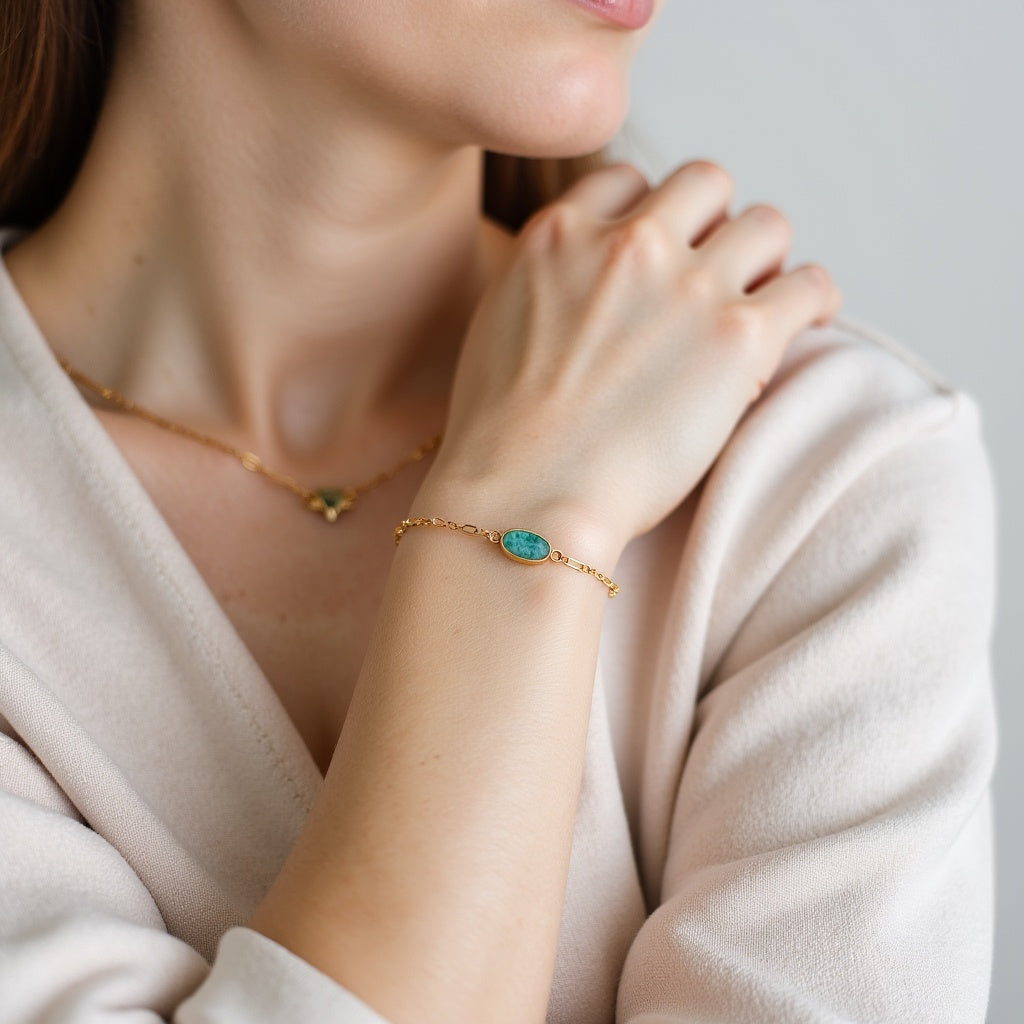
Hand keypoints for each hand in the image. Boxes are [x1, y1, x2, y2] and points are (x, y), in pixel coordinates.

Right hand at [423, 160, 840, 554]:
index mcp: (559, 236)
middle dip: (715, 223)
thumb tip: (574, 299)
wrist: (526, 495)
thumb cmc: (500, 440)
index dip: (653, 214)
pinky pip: (809, 285)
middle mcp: (626, 243)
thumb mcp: (494, 329)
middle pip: (704, 185)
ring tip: (764, 300)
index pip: (628, 182)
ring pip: (766, 224)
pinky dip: (813, 299)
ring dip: (767, 258)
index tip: (664, 252)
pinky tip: (806, 323)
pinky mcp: (739, 336)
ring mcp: (687, 285)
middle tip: (717, 274)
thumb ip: (544, 287)